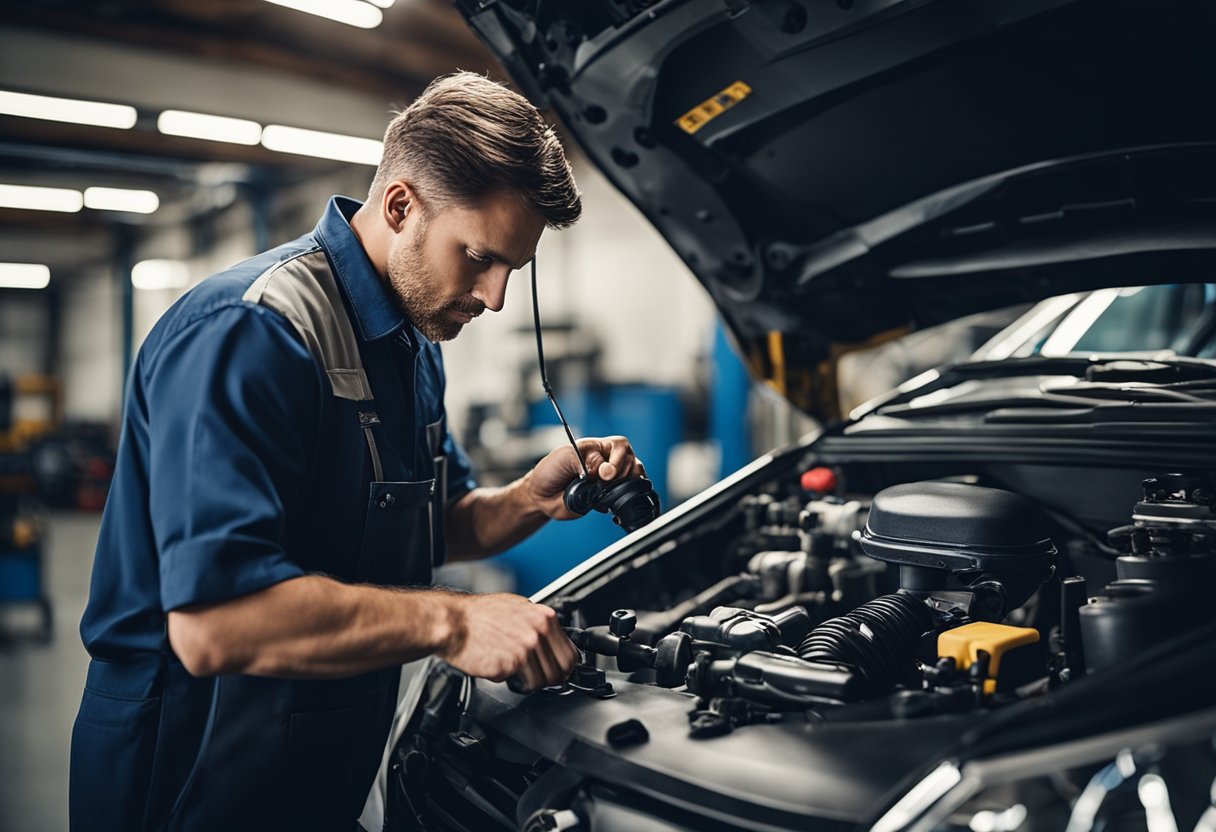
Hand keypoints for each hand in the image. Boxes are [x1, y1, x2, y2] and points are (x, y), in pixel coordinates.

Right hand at [437, 593, 577, 690]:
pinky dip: (510, 681)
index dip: (563, 667)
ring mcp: (525, 649)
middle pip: (561, 671)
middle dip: (549, 679)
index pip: (571, 654)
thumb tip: (552, 640)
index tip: (556, 671)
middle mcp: (538, 632)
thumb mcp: (517, 607)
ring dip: (529, 682)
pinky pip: (519, 683)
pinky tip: (499, 667)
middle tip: (536, 677)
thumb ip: (538, 624)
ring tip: (514, 671)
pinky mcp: (510, 664)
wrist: (453, 623)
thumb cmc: (478, 615)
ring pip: (541, 681)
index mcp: (544, 617)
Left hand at [525, 436, 645, 519]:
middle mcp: (608, 461)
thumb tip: (606, 471)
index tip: (603, 473)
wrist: (542, 495)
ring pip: (634, 476)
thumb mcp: (565, 456)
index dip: (616, 461)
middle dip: (620, 473)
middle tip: (602, 481)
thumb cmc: (550, 470)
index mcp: (599, 447)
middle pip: (631, 462)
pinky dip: (628, 496)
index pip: (621, 447)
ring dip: (625, 484)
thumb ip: (587, 459)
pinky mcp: (609, 496)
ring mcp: (611, 480)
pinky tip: (615, 500)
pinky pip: (629, 495)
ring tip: (606, 490)